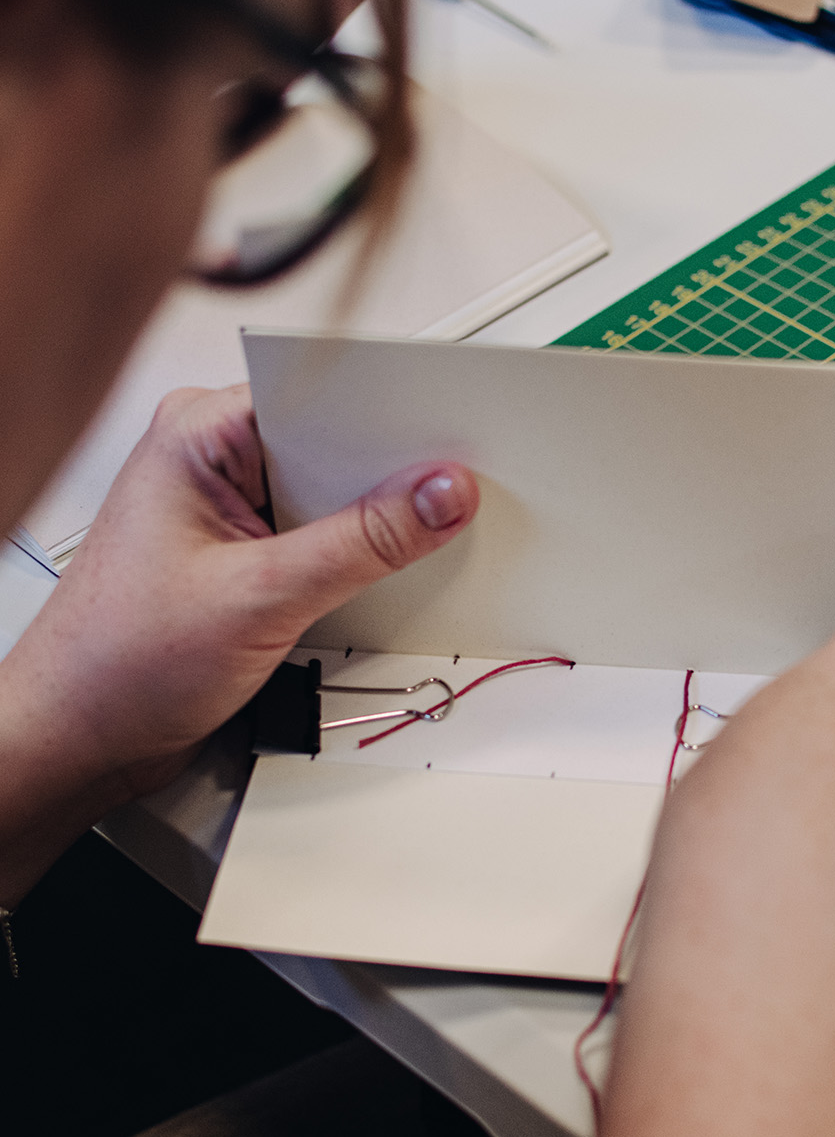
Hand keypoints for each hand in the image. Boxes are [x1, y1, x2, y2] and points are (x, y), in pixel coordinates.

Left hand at [0, 383, 476, 895]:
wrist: (79, 739)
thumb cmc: (115, 664)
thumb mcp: (261, 598)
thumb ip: (363, 544)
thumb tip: (440, 495)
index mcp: (201, 432)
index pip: (325, 397)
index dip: (394, 422)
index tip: (452, 455)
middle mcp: (215, 457)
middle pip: (339, 445)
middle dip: (391, 481)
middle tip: (442, 512)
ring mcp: (233, 506)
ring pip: (337, 494)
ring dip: (373, 528)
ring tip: (392, 561)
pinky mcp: (249, 550)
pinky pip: (325, 534)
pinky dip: (355, 559)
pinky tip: (366, 585)